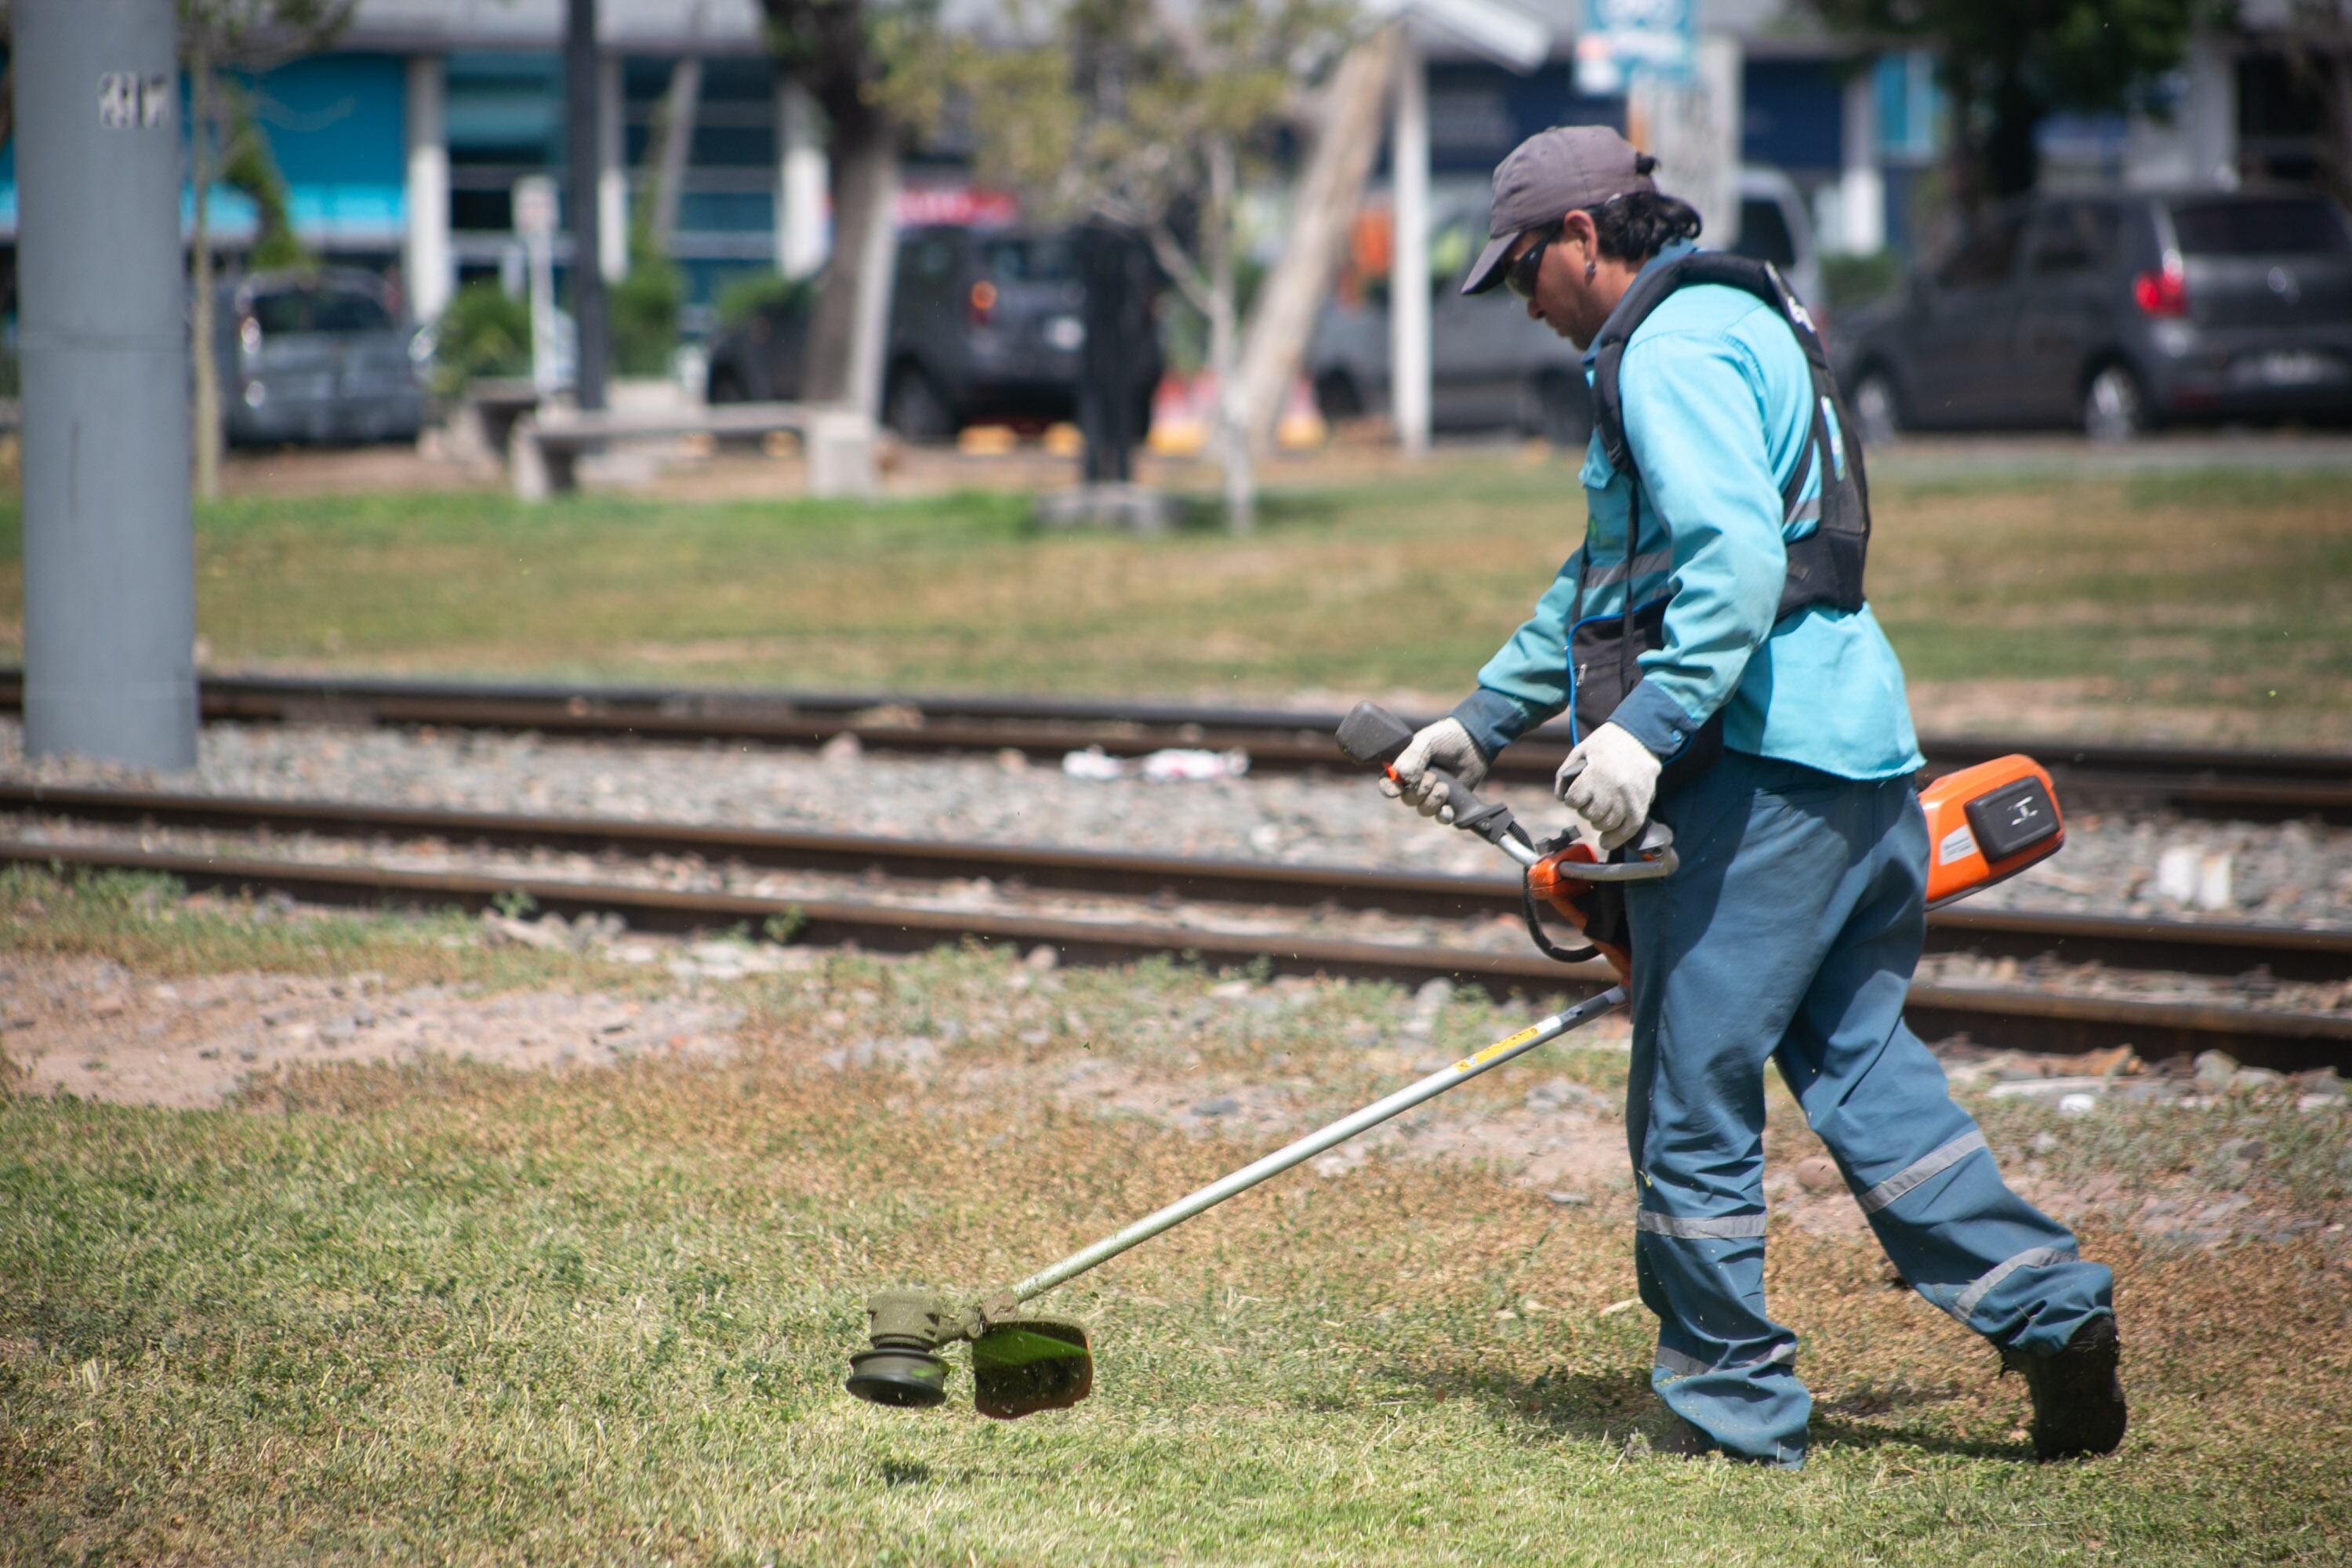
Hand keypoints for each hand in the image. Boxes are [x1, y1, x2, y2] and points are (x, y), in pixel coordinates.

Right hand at [1379, 717, 1486, 823]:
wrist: (1473, 742)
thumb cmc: (1446, 738)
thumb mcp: (1426, 742)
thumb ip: (1411, 757)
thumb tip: (1401, 777)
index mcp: (1403, 768)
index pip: (1387, 784)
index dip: (1389, 789)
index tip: (1396, 790)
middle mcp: (1414, 784)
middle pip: (1408, 800)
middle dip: (1420, 790)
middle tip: (1433, 777)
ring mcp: (1431, 794)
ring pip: (1424, 810)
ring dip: (1434, 800)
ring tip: (1445, 786)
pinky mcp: (1448, 802)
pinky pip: (1441, 817)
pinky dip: (1444, 815)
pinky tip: (1448, 807)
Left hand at [1555, 723, 1660, 849]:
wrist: (1641, 737)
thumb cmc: (1607, 743)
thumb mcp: (1580, 750)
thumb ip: (1565, 774)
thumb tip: (1560, 796)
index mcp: (1596, 774)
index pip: (1574, 800)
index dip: (1572, 798)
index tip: (1575, 793)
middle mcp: (1614, 789)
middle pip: (1590, 815)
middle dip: (1585, 809)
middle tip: (1589, 800)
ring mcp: (1630, 799)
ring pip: (1607, 824)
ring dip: (1599, 821)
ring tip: (1600, 810)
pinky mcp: (1642, 804)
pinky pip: (1629, 830)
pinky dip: (1616, 839)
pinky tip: (1606, 841)